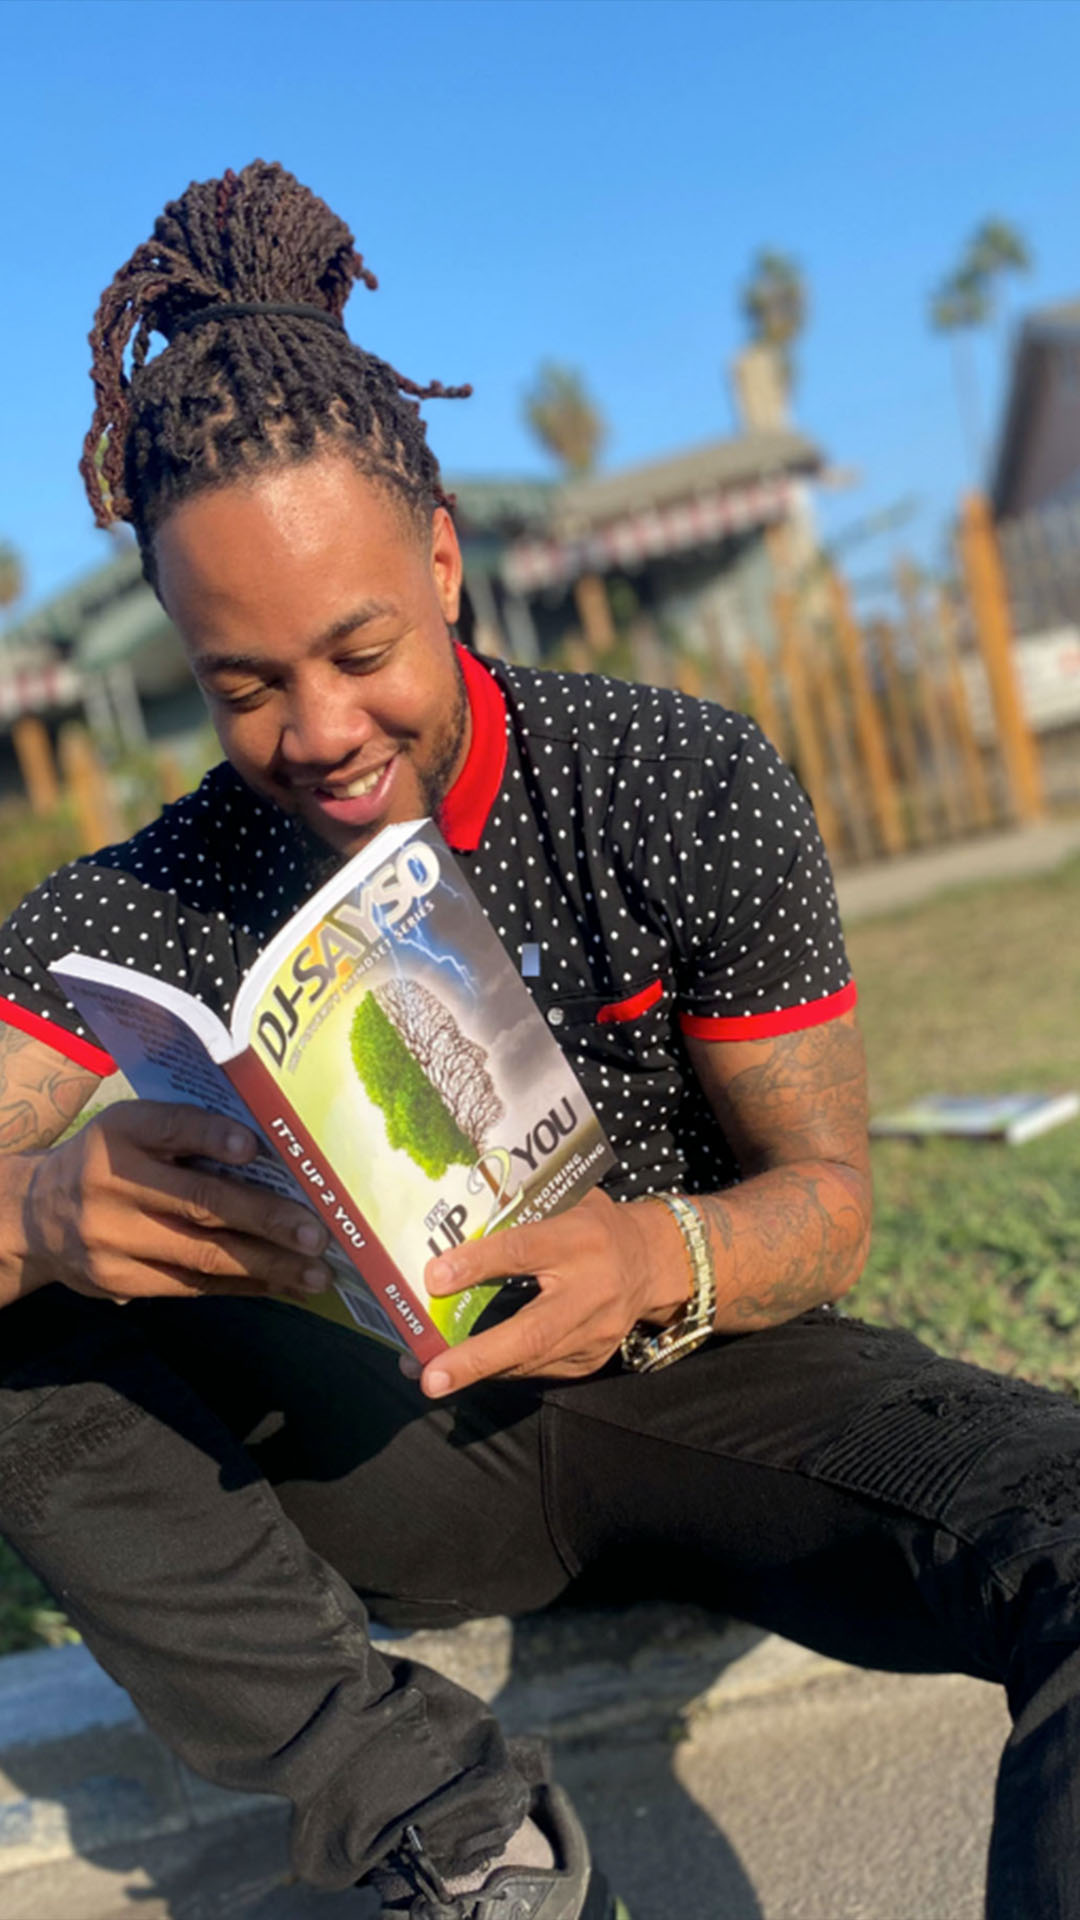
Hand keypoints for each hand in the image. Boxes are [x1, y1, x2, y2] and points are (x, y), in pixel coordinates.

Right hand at [22, 1102, 332, 1305]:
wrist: (35, 1215)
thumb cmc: (109, 1162)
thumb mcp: (130, 1130)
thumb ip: (184, 1133)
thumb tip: (273, 1152)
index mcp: (121, 1131)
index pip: (170, 1127)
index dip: (211, 1137)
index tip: (253, 1147)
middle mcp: (111, 1183)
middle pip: (197, 1201)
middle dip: (264, 1218)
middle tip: (316, 1232)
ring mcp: (112, 1238)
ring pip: (200, 1254)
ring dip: (266, 1265)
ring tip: (315, 1272)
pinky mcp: (119, 1281)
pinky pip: (191, 1285)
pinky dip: (242, 1285)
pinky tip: (281, 1284)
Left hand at [415, 1188, 668, 1396]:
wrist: (651, 1262)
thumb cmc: (594, 1225)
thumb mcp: (567, 1202)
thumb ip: (519, 1214)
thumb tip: (455, 1232)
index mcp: (581, 1238)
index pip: (524, 1249)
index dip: (478, 1264)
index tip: (434, 1279)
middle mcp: (592, 1290)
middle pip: (532, 1331)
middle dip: (478, 1357)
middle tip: (433, 1376)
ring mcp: (596, 1332)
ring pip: (532, 1359)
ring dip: (479, 1370)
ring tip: (434, 1375)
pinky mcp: (592, 1358)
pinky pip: (540, 1368)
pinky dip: (502, 1368)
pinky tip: (473, 1366)